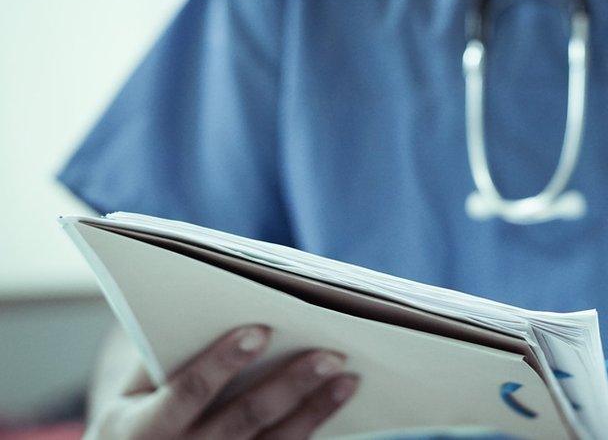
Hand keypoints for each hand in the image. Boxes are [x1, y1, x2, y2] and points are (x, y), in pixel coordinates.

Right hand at [86, 325, 358, 439]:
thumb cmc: (140, 408)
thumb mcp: (134, 386)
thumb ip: (168, 352)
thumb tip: (230, 304)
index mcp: (140, 428)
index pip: (186, 392)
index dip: (222, 361)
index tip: (261, 330)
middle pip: (241, 420)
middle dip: (288, 385)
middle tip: (330, 354)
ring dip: (313, 410)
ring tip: (347, 378)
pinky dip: (312, 428)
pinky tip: (336, 404)